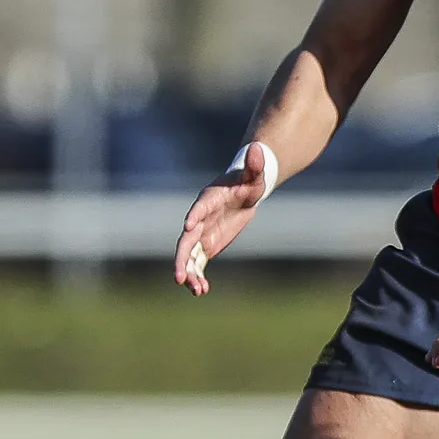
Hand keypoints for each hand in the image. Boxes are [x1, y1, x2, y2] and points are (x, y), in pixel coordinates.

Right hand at [173, 145, 272, 294]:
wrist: (244, 193)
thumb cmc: (249, 182)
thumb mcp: (255, 176)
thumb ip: (254, 166)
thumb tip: (257, 148)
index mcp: (208, 200)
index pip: (199, 208)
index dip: (194, 216)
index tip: (188, 228)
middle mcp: (199, 218)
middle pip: (186, 241)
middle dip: (182, 258)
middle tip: (180, 277)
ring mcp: (200, 233)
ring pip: (190, 256)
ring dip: (190, 272)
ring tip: (196, 290)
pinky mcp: (206, 245)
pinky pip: (199, 263)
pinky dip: (199, 275)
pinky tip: (202, 290)